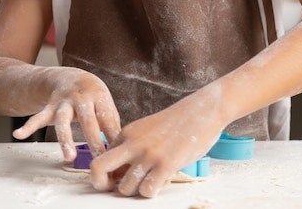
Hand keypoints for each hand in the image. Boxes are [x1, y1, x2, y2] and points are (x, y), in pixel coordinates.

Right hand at [12, 67, 119, 160]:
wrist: (69, 76)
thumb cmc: (92, 95)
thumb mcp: (105, 103)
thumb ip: (111, 123)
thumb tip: (120, 146)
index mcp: (99, 96)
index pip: (107, 117)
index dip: (112, 135)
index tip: (115, 152)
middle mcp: (81, 98)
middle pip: (88, 120)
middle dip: (94, 140)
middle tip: (99, 158)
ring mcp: (64, 102)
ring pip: (63, 121)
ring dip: (66, 139)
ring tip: (69, 156)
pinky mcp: (49, 107)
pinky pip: (38, 117)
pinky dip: (28, 126)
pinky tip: (19, 134)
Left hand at [90, 87, 224, 197]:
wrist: (202, 110)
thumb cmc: (178, 122)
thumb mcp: (148, 129)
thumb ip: (133, 146)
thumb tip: (122, 174)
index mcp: (127, 132)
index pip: (102, 158)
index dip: (108, 174)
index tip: (119, 178)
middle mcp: (133, 143)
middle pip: (99, 169)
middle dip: (103, 185)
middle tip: (118, 188)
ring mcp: (148, 154)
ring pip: (125, 188)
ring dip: (136, 191)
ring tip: (151, 181)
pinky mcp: (165, 164)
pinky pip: (147, 191)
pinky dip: (152, 192)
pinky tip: (163, 180)